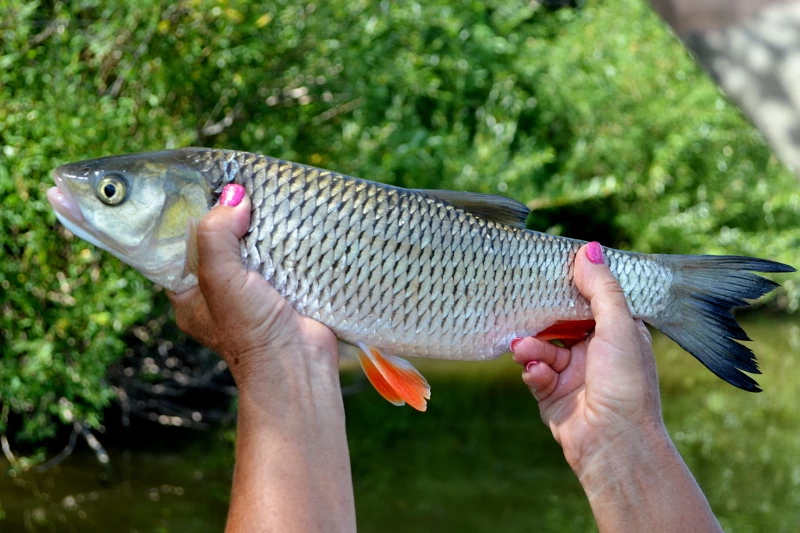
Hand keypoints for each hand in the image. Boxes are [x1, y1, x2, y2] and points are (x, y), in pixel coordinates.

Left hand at [167, 185, 338, 392]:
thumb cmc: (249, 333)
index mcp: (189, 294)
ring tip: (267, 198)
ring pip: (252, 246)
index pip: (181, 246)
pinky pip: (281, 256)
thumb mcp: (220, 280)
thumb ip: (216, 236)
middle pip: (219, 241)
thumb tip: (234, 198)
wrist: (298, 366)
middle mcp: (219, 292)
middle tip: (240, 187)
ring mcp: (253, 292)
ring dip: (261, 227)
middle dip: (229, 217)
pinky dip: (286, 240)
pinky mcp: (285, 290)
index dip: (189, 216)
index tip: (202, 188)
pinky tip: (291, 222)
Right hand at [511, 242, 664, 475]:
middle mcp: (594, 349)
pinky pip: (533, 370)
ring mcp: (571, 371)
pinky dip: (532, 369)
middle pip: (559, 319)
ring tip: (524, 348)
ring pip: (540, 344)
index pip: (591, 297)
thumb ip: (601, 289)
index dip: (572, 283)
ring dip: (531, 344)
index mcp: (617, 331)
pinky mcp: (551, 391)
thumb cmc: (626, 384)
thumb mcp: (619, 327)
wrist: (613, 443)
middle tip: (523, 302)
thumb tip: (588, 248)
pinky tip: (536, 372)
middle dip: (541, 314)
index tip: (550, 267)